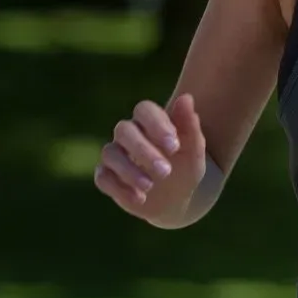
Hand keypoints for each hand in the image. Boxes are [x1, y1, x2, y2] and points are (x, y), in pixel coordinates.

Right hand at [94, 95, 206, 227]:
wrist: (176, 199)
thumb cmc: (186, 167)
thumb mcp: (194, 150)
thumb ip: (190, 125)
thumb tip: (186, 98)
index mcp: (151, 121)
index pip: (144, 109)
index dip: (156, 124)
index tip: (174, 146)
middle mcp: (129, 134)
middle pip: (124, 130)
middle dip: (143, 150)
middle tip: (166, 171)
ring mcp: (116, 154)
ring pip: (110, 153)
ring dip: (129, 170)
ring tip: (150, 186)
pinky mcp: (107, 176)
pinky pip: (103, 177)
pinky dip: (119, 188)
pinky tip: (140, 198)